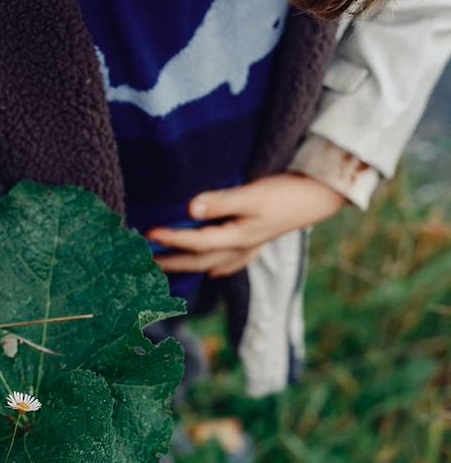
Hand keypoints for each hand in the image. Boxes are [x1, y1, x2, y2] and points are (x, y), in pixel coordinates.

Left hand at [146, 173, 345, 277]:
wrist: (320, 197)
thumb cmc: (285, 193)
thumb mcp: (253, 195)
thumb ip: (220, 202)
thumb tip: (189, 209)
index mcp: (237, 238)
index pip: (195, 242)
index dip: (170, 240)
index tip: (148, 234)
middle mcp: (239, 250)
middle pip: (197, 261)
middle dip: (169, 262)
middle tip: (141, 262)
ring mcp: (247, 250)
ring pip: (209, 264)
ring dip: (186, 266)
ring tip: (161, 267)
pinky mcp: (254, 244)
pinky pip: (227, 263)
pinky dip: (212, 265)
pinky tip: (209, 269)